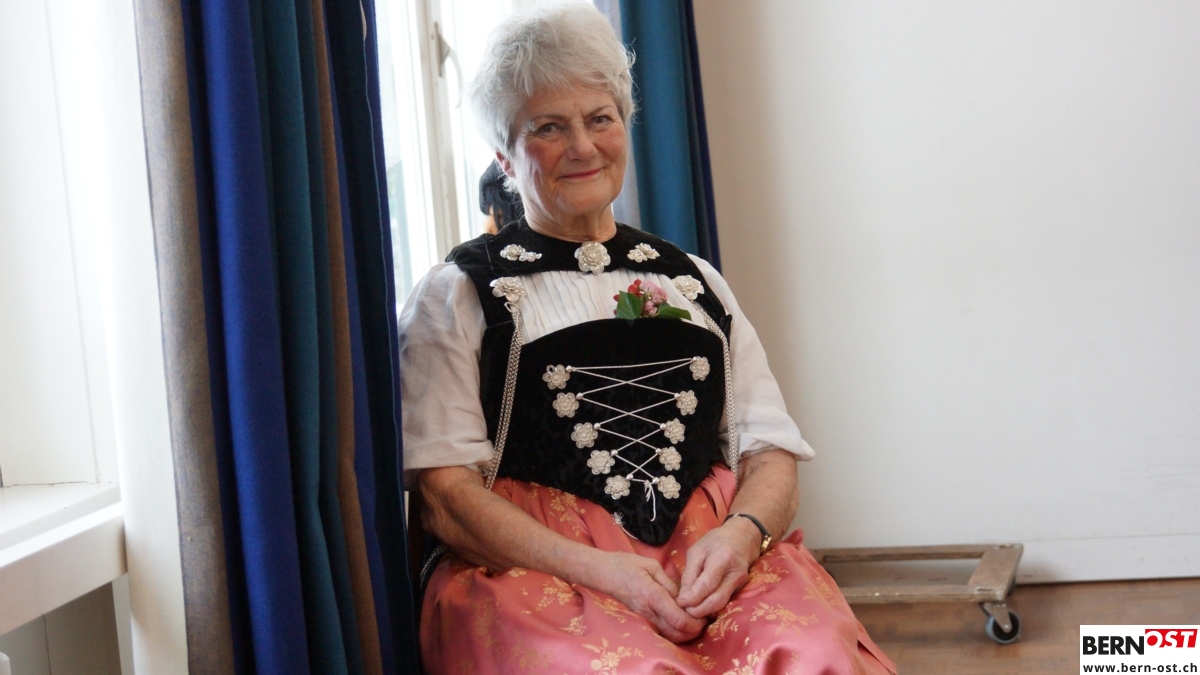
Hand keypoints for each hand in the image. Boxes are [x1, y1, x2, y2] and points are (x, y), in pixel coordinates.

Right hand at [583, 550, 705, 642]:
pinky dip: (675, 631)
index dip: (695, 622)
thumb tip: (684, 597)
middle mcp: (648, 611)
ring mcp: (644, 617)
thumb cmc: (627, 565)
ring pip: (670, 636)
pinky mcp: (642, 619)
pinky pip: (662, 632)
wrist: (604, 574)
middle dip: (694, 630)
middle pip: (677, 633)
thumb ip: (670, 583)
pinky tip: (680, 620)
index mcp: (653, 596)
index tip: (704, 614)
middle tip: (703, 619)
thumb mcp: (652, 566)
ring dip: (685, 633)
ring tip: (694, 620)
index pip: (679, 619)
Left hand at [675, 518, 758, 617]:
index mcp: (722, 559)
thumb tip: (683, 598)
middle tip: (684, 610)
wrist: (742, 538)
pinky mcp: (740, 589)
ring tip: (690, 610)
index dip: (693, 597)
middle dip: (698, 610)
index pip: (707, 584)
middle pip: (716, 600)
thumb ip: (689, 574)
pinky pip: (724, 602)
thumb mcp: (697, 551)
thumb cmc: (715, 541)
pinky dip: (711, 607)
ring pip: (721, 605)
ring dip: (704, 611)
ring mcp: (740, 583)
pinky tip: (700, 606)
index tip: (680, 602)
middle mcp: (735, 574)